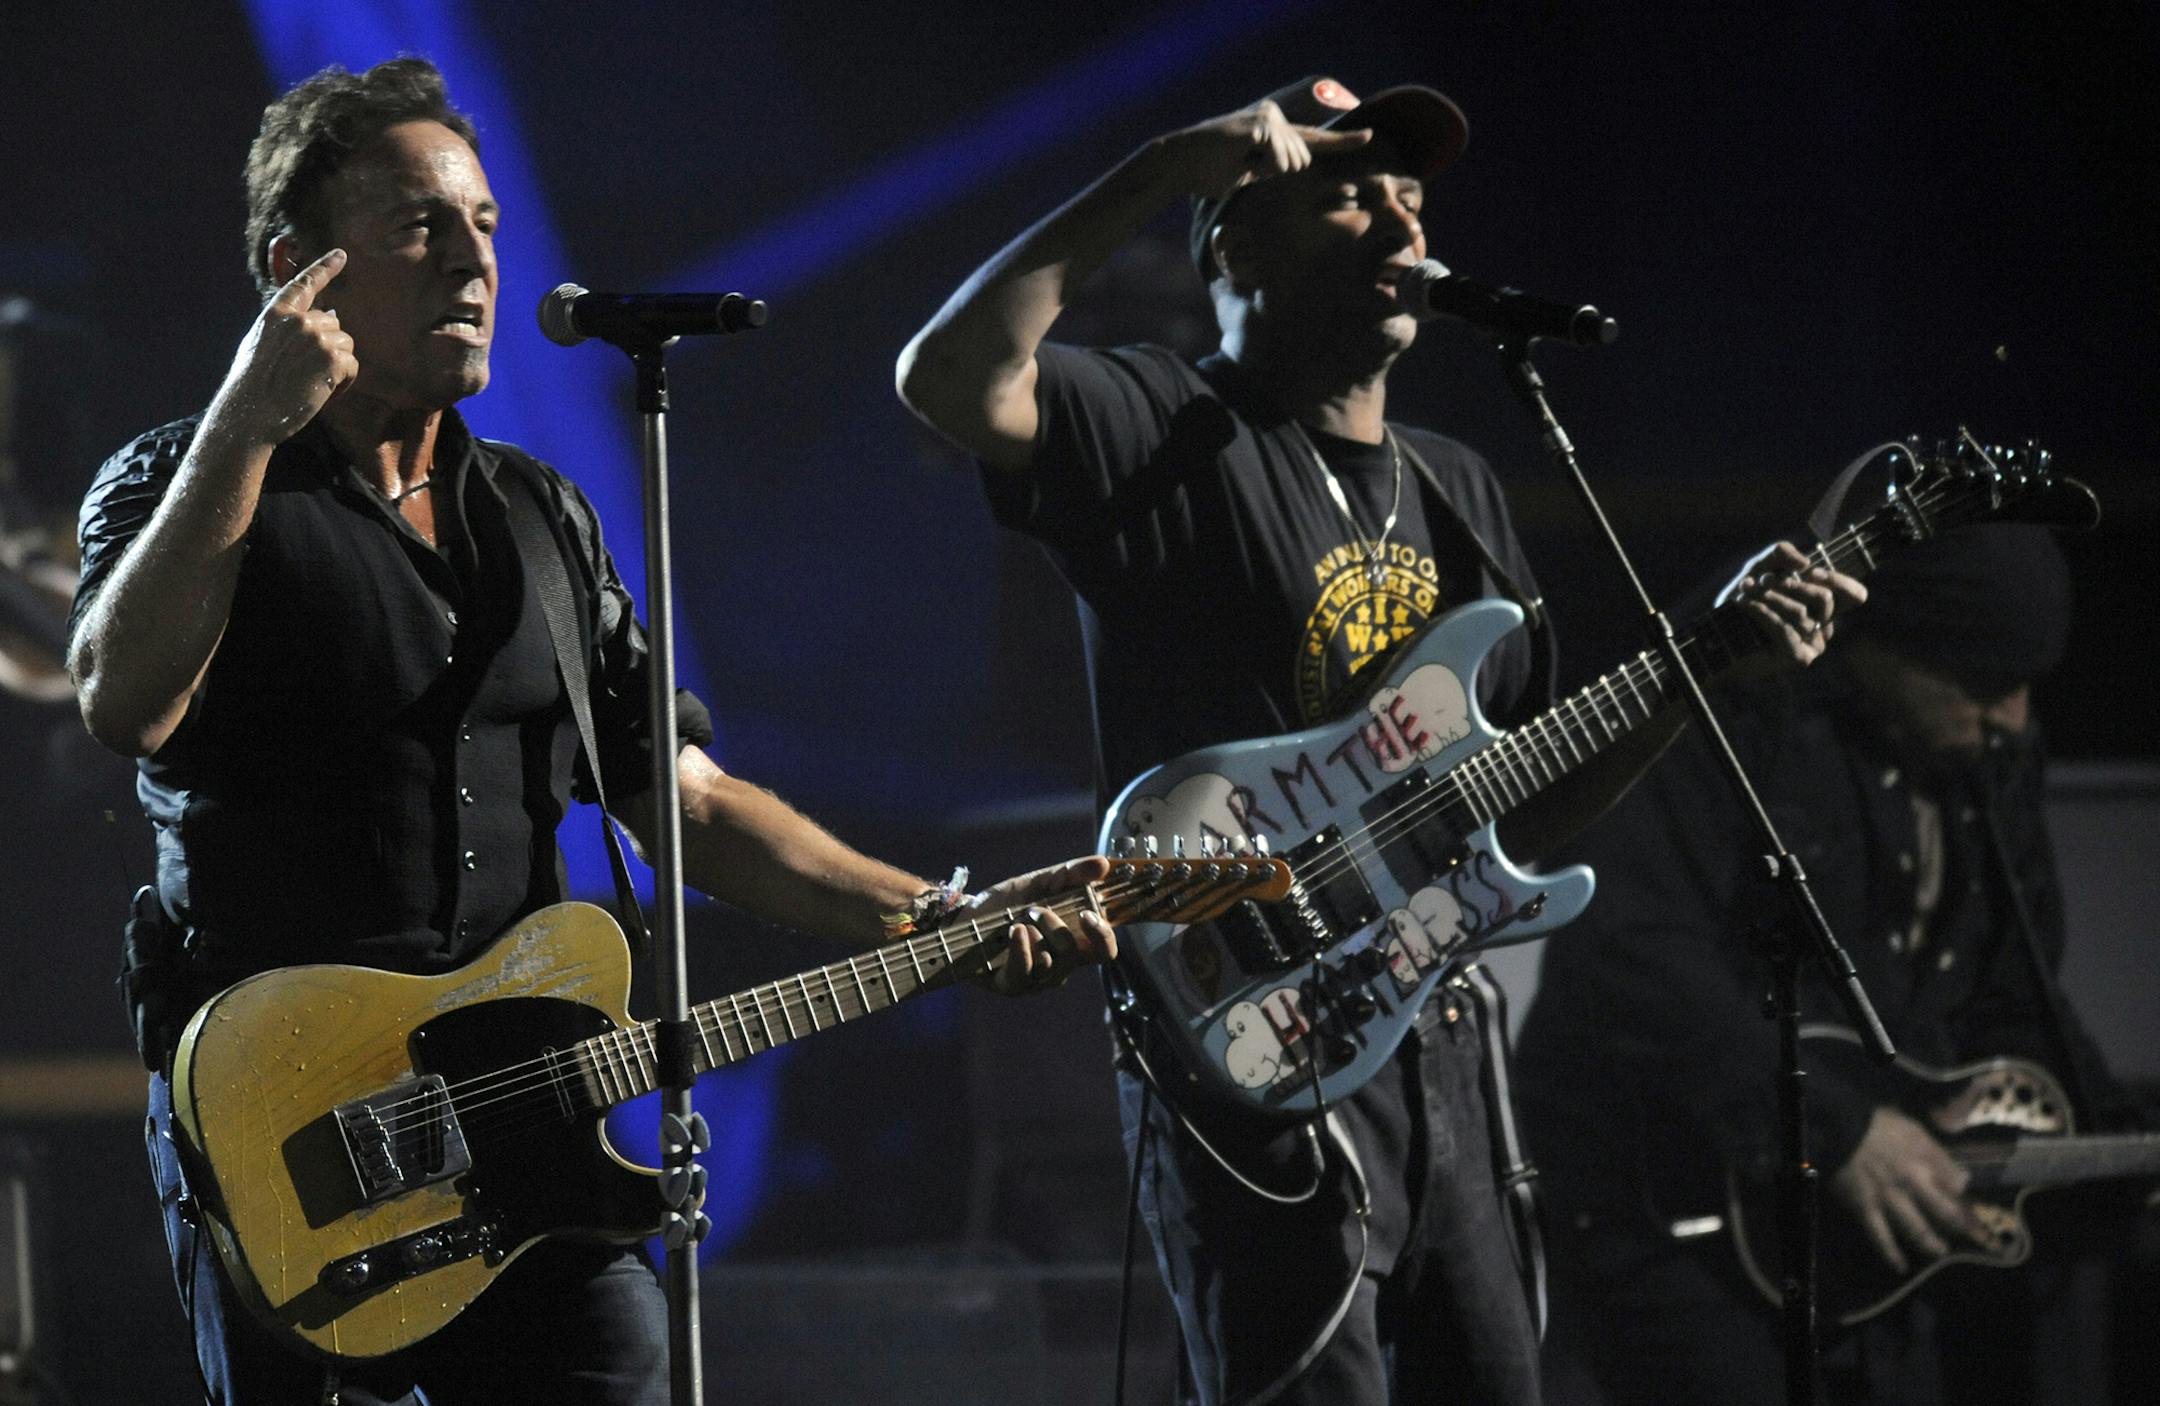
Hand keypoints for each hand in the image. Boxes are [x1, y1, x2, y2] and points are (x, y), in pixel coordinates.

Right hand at [210, 248, 358, 447]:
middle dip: (329, 349)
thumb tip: (332, 316)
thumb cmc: (252, 385)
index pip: (304, 284)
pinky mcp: (332, 358)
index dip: (324, 268)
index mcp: (276, 313)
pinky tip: (323, 392)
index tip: (341, 254)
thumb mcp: (261, 344)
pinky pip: (352, 366)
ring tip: (312, 384)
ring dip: (337, 366)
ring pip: (345, 345)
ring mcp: (315, 337)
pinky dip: (344, 382)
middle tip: (307, 374)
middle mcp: (297, 320)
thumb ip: (290, 327)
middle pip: (334, 325)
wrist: (250, 413)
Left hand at [972, 855, 1118, 996]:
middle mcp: (1059, 965)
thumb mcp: (1039, 883)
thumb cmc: (1007, 903)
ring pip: (1051, 965)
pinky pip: (1025, 973)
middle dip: (1058, 928)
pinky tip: (1014, 931)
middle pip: (1076, 956)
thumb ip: (1070, 874)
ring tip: (1017, 920)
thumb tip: (1103, 864)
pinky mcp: (1012, 985)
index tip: (1088, 914)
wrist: (965, 915)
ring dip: (1036, 936)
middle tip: (1036, 909)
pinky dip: (1021, 948)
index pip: (1103, 950)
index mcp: (1072, 941)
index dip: (1103, 935)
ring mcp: (1036, 979)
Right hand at [1164, 100, 1374, 202]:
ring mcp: (1270, 117)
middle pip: (1303, 161)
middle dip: (1276, 173)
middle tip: (1243, 166)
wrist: (1182, 162)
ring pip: (1293, 162)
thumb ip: (1274, 166)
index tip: (1369, 137)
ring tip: (1238, 160)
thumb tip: (1295, 167)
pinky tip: (1240, 157)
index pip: (1315, 139)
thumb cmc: (1210, 172)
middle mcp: (1276, 117)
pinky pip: (1279, 159)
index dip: (1343, 141)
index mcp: (1276, 131)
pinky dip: (1261, 165)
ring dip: (1266, 170)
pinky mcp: (1263, 123)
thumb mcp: (1250, 171)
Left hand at [1723, 541, 1866, 668]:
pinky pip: (1786, 629)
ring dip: (1769, 596)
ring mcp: (1813, 645)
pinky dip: (1762, 612)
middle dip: (1791, 585)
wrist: (1716, 632)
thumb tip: (1805, 564)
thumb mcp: (1759, 567)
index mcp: (1822, 607)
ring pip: (1801, 612)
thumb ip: (1781, 554)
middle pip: (1826, 599)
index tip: (1810, 571)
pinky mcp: (1798, 657)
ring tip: (1745, 591)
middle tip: (1764, 579)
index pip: (1855, 596)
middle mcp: (1823, 627)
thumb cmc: (1742, 599)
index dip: (1838, 580)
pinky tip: (1744, 604)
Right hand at [1829, 1105, 1989, 1272]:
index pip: (1957, 1185)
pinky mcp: (1867, 1210)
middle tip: (1972, 1239)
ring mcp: (1890, 1200)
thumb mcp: (1913, 1129)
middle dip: (1961, 1227)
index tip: (1976, 1208)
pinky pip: (1880, 1237)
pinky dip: (1891, 1254)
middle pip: (1945, 1213)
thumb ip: (1938, 1153)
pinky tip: (1900, 1267)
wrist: (1837, 1128)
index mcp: (1925, 1161)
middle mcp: (1913, 1184)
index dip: (1969, 1197)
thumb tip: (1962, 1178)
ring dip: (1932, 1244)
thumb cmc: (1876, 1125)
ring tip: (1940, 1251)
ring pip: (1917, 1230)